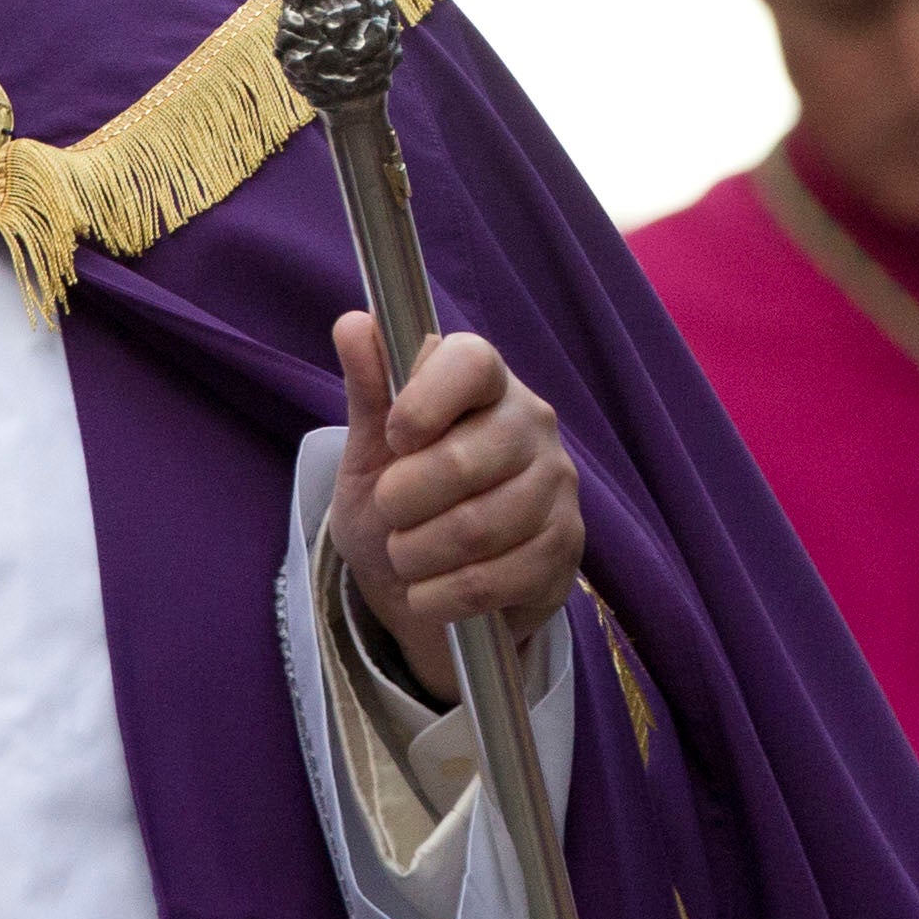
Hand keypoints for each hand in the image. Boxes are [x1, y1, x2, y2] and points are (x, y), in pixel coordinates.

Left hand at [328, 316, 584, 705]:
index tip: (394, 438)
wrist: (429, 583)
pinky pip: (494, 579)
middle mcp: (532, 426)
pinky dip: (441, 595)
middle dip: (403, 500)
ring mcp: (557, 488)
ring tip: (404, 556)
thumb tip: (353, 323)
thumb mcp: (373, 449)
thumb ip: (370, 389)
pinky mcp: (565, 550)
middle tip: (389, 513)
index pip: (472, 361)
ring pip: (476, 528)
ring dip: (416, 554)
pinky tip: (426, 593)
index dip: (424, 400)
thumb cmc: (402, 502)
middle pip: (463, 460)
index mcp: (486, 384)